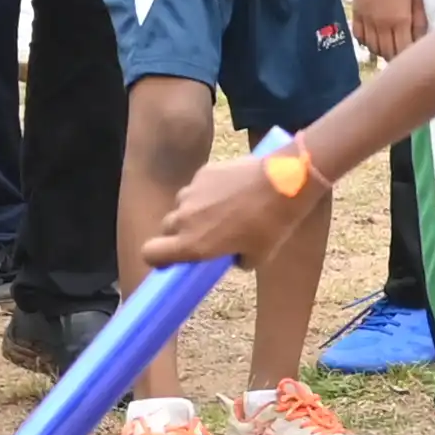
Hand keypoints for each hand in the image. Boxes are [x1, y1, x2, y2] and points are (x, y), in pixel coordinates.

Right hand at [149, 139, 321, 270]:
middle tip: (203, 235)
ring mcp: (191, 192)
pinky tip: (232, 191)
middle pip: (166, 229)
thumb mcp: (260, 255)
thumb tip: (236, 258)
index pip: (150, 253)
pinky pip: (197, 187)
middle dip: (178, 234)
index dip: (156, 257)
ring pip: (182, 206)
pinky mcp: (202, 173)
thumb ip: (239, 261)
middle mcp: (184, 218)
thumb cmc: (273, 224)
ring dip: (193, 211)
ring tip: (223, 210)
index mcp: (193, 244)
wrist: (284, 182)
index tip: (169, 259)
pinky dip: (208, 192)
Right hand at [351, 0, 417, 60]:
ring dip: (382, 52)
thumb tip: (421, 40)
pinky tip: (374, 40)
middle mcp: (381, 25)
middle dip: (397, 58)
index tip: (416, 59)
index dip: (410, 59)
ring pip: (373, 48)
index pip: (403, 50)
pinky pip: (359, 37)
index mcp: (400, 21)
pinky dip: (367, 43)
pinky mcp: (355, 15)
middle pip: (387, 53)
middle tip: (404, 56)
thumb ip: (419, 20)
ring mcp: (366, 21)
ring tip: (391, 49)